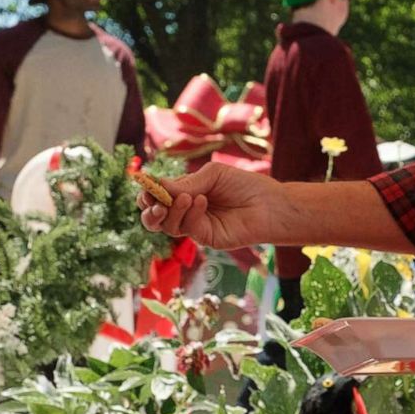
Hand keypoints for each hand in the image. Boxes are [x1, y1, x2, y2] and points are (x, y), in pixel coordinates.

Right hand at [138, 162, 283, 248]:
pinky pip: (187, 228)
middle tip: (151, 199)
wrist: (269, 204)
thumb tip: (156, 185)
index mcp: (187, 192)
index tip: (144, 184)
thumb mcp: (212, 175)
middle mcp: (187, 211)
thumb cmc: (244, 185)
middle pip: (154, 216)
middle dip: (148, 208)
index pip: (158, 194)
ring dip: (169, 210)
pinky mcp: (204, 237)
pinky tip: (201, 200)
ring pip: (166, 225)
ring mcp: (195, 226)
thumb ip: (185, 183)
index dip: (149, 191)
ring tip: (183, 197)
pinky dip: (189, 213)